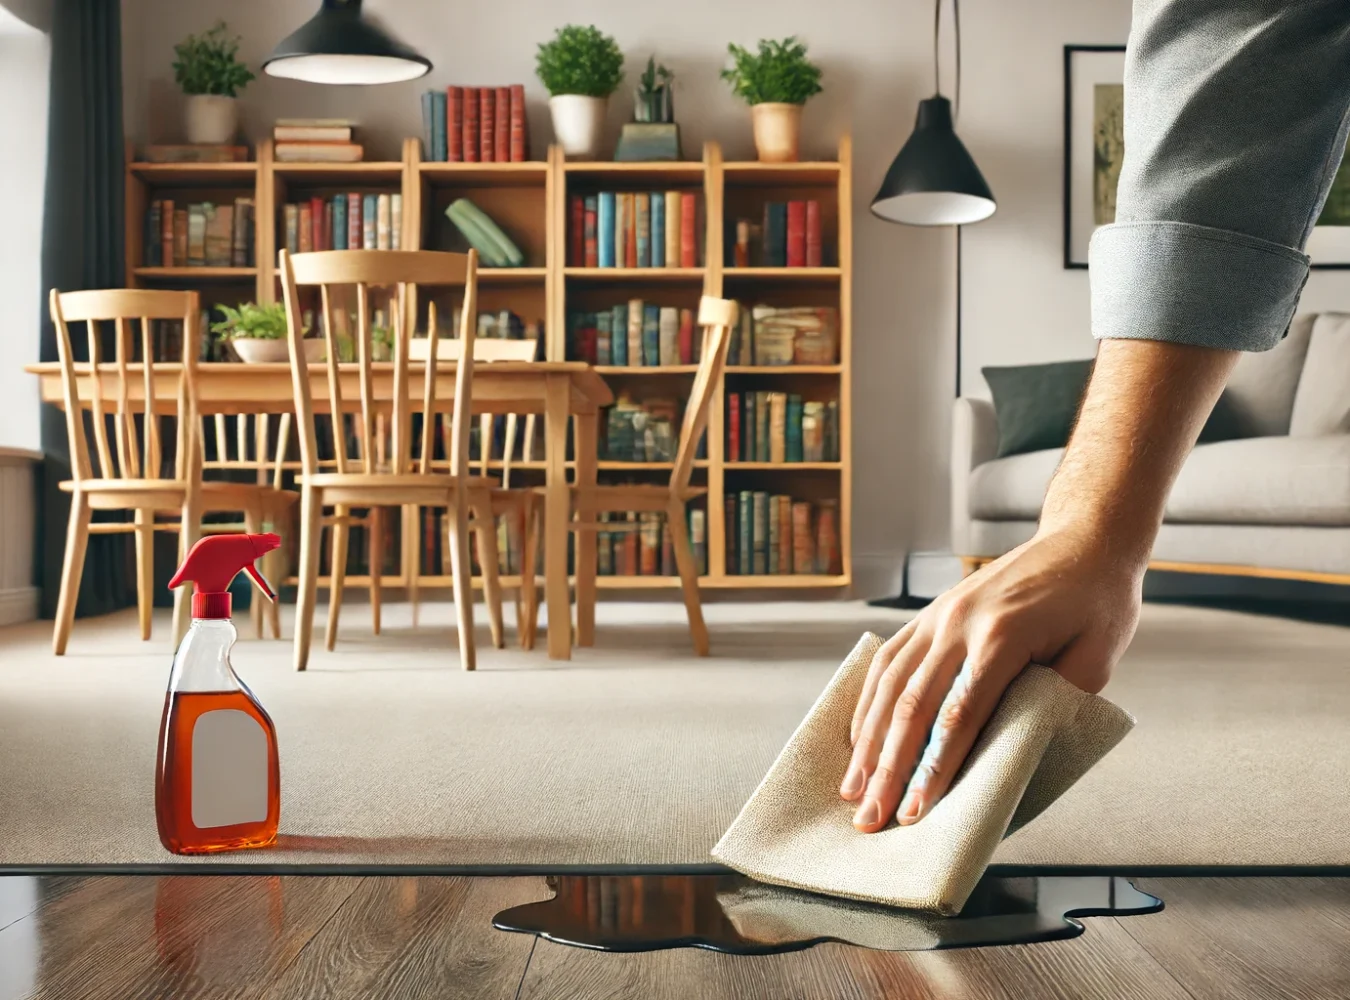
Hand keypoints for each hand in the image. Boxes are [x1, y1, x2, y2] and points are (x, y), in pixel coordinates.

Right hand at [839, 524, 1142, 832]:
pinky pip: (889, 661)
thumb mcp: (1097, 657)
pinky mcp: (932, 613)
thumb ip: (1054, 703)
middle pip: (912, 706)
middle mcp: (959, 624)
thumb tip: (1012, 754)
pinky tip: (859, 737)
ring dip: (868, 741)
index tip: (915, 813)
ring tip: (854, 788)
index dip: (934, 769)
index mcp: (1002, 635)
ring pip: (890, 685)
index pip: (959, 716)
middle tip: (870, 817)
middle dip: (888, 769)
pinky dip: (869, 703)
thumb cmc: (1099, 600)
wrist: (1084, 539)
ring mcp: (939, 615)